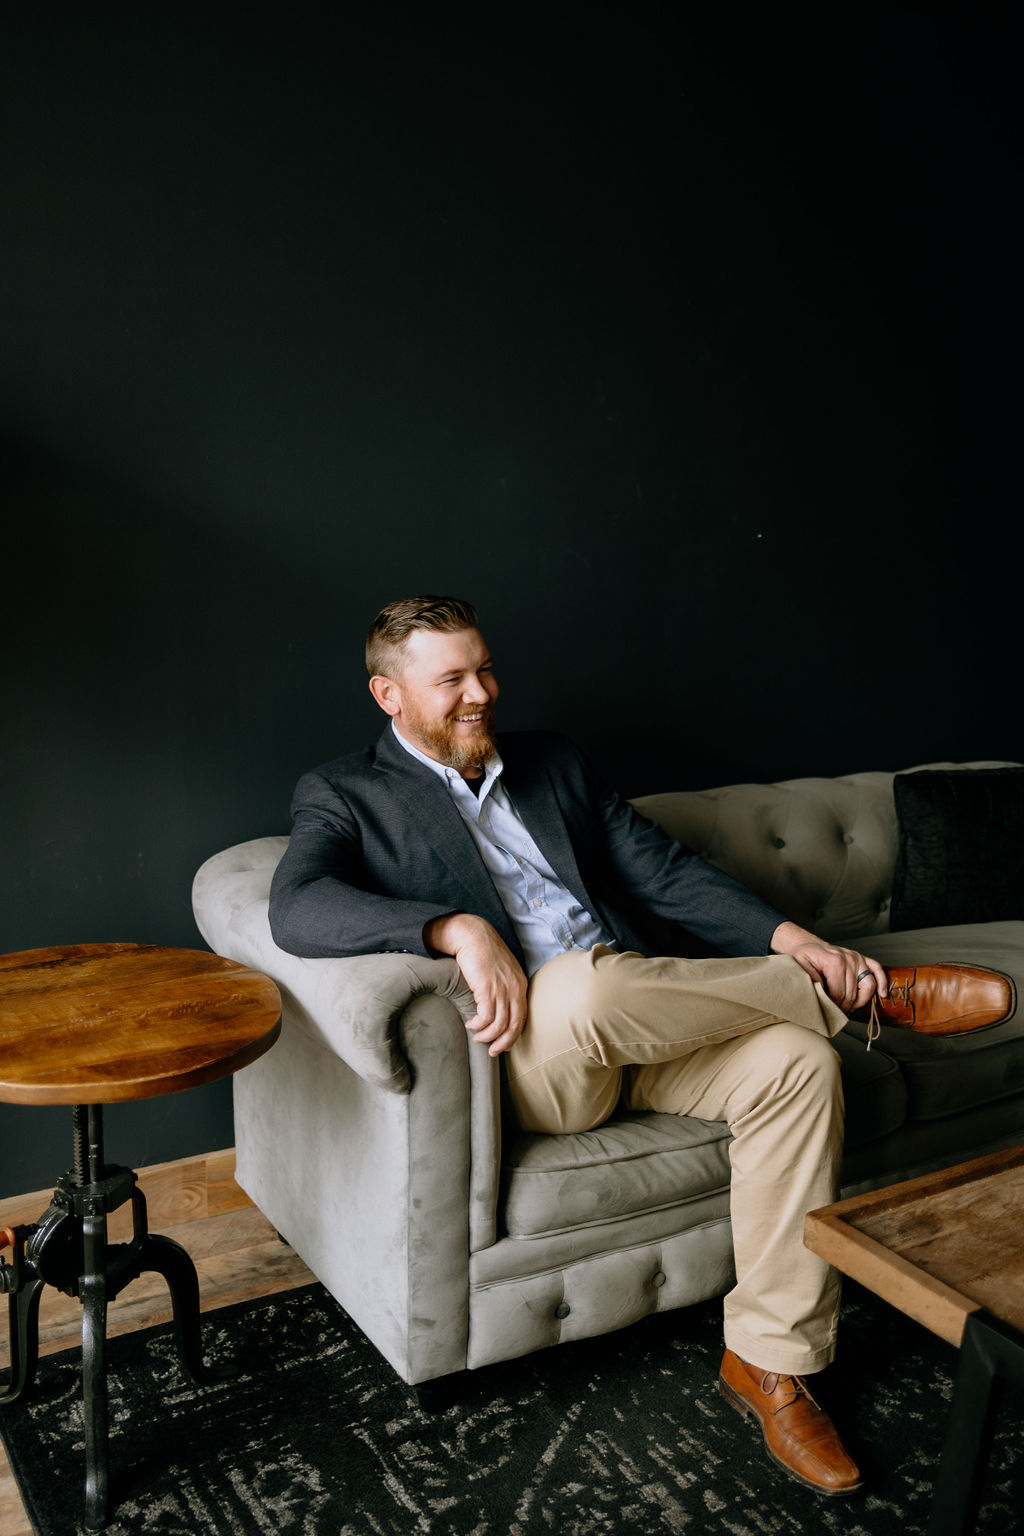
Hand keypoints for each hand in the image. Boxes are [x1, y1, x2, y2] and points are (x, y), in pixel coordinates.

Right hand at [424, 912, 528, 1054]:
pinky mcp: (487, 988)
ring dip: (487, 1035)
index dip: (513, 1034)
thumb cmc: (483, 952)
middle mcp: (515, 988)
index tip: (503, 1044)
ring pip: (500, 1024)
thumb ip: (503, 987)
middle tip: (493, 1052)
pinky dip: (478, 1025)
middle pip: (514, 1025)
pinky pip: (486, 1016)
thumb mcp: (500, 971)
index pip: (522, 1017)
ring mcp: (502, 989)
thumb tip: (497, 1007)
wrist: (471, 934)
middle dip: (504, 1043)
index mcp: (520, 985)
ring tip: (477, 1037)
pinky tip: (471, 1024)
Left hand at [770, 921, 887, 1013]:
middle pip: (852, 992)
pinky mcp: (862, 958)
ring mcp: (857, 958)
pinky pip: (877, 970)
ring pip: (868, 985)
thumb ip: (811, 980)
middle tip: (837, 1012)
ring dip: (861, 1000)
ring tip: (851, 1007)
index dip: (834, 1005)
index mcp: (834, 961)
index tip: (829, 1010)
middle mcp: (849, 958)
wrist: (807, 945)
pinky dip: (882, 982)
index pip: (840, 993)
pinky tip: (882, 994)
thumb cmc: (803, 957)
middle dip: (845, 1006)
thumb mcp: (800, 967)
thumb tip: (823, 993)